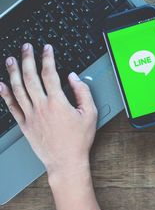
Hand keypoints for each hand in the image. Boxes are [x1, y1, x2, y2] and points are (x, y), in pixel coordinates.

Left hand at [0, 43, 97, 177]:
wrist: (66, 161)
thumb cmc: (79, 140)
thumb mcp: (90, 113)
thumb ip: (82, 92)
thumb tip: (74, 77)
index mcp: (58, 102)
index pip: (50, 74)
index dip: (47, 58)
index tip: (46, 49)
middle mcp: (41, 106)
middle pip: (30, 77)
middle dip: (28, 59)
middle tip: (26, 47)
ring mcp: (30, 116)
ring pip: (18, 89)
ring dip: (14, 72)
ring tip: (12, 59)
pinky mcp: (24, 124)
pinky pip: (11, 106)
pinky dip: (5, 94)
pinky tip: (1, 85)